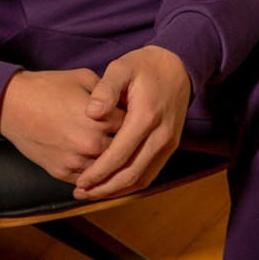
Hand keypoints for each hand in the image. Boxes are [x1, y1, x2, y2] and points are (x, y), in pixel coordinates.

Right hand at [0, 69, 125, 182]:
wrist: (11, 105)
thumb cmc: (47, 87)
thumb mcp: (83, 78)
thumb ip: (109, 92)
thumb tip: (125, 101)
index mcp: (101, 120)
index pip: (133, 127)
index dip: (135, 122)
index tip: (136, 120)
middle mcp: (91, 144)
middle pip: (123, 152)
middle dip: (127, 146)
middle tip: (130, 140)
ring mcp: (76, 162)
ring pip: (107, 171)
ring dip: (112, 164)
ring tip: (116, 155)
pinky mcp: (62, 172)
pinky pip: (87, 180)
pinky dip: (94, 175)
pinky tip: (98, 167)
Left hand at [74, 45, 189, 199]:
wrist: (178, 66)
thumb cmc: (144, 66)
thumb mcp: (121, 67)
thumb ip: (105, 89)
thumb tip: (90, 113)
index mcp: (146, 117)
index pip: (120, 155)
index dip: (99, 172)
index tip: (80, 181)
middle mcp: (161, 135)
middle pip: (132, 174)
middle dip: (105, 188)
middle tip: (81, 193)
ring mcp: (169, 143)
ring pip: (143, 178)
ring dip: (117, 190)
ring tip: (92, 193)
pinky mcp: (170, 146)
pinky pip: (150, 172)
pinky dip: (131, 183)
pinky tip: (112, 185)